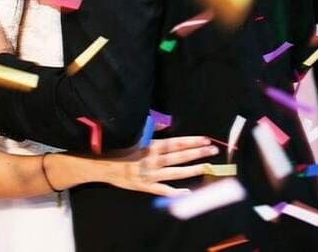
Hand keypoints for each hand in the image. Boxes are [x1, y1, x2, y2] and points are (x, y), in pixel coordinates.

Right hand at [103, 136, 218, 195]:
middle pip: (180, 156)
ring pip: (176, 172)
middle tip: (213, 150)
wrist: (104, 166)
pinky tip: (189, 192)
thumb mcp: (135, 137)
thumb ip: (150, 132)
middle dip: (198, 153)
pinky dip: (176, 192)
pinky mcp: (146, 187)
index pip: (176, 142)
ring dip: (192, 169)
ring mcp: (151, 174)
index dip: (192, 141)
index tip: (205, 139)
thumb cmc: (120, 149)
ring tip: (207, 167)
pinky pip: (163, 190)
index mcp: (151, 146)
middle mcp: (153, 160)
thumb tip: (165, 124)